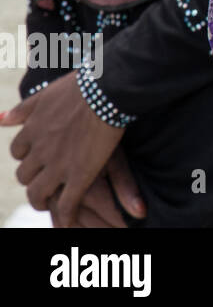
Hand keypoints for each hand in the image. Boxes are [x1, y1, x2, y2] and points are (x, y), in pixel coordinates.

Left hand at [2, 73, 143, 224]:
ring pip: (38, 193)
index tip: (37, 158)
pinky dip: (66, 215)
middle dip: (31, 180)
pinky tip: (70, 219)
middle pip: (25, 175)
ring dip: (41, 200)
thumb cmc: (81, 87)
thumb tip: (0, 121)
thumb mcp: (46, 94)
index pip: (18, 152)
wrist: (107, 91)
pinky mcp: (79, 175)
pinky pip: (66, 204)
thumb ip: (23, 109)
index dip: (27, 157)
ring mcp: (58, 165)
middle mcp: (40, 150)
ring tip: (49, 203)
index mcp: (32, 130)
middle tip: (42, 182)